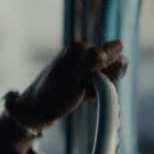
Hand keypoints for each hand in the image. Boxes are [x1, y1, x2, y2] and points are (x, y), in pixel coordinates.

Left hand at [6, 40, 127, 130]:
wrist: (35, 111)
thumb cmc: (52, 95)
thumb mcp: (76, 79)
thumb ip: (96, 62)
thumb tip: (119, 42)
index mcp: (79, 47)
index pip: (116, 50)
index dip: (111, 68)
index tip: (95, 79)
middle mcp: (82, 52)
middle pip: (115, 63)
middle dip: (107, 79)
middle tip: (87, 88)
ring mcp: (83, 65)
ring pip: (109, 75)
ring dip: (102, 87)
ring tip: (83, 94)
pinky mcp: (82, 77)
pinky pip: (101, 84)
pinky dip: (95, 93)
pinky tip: (83, 98)